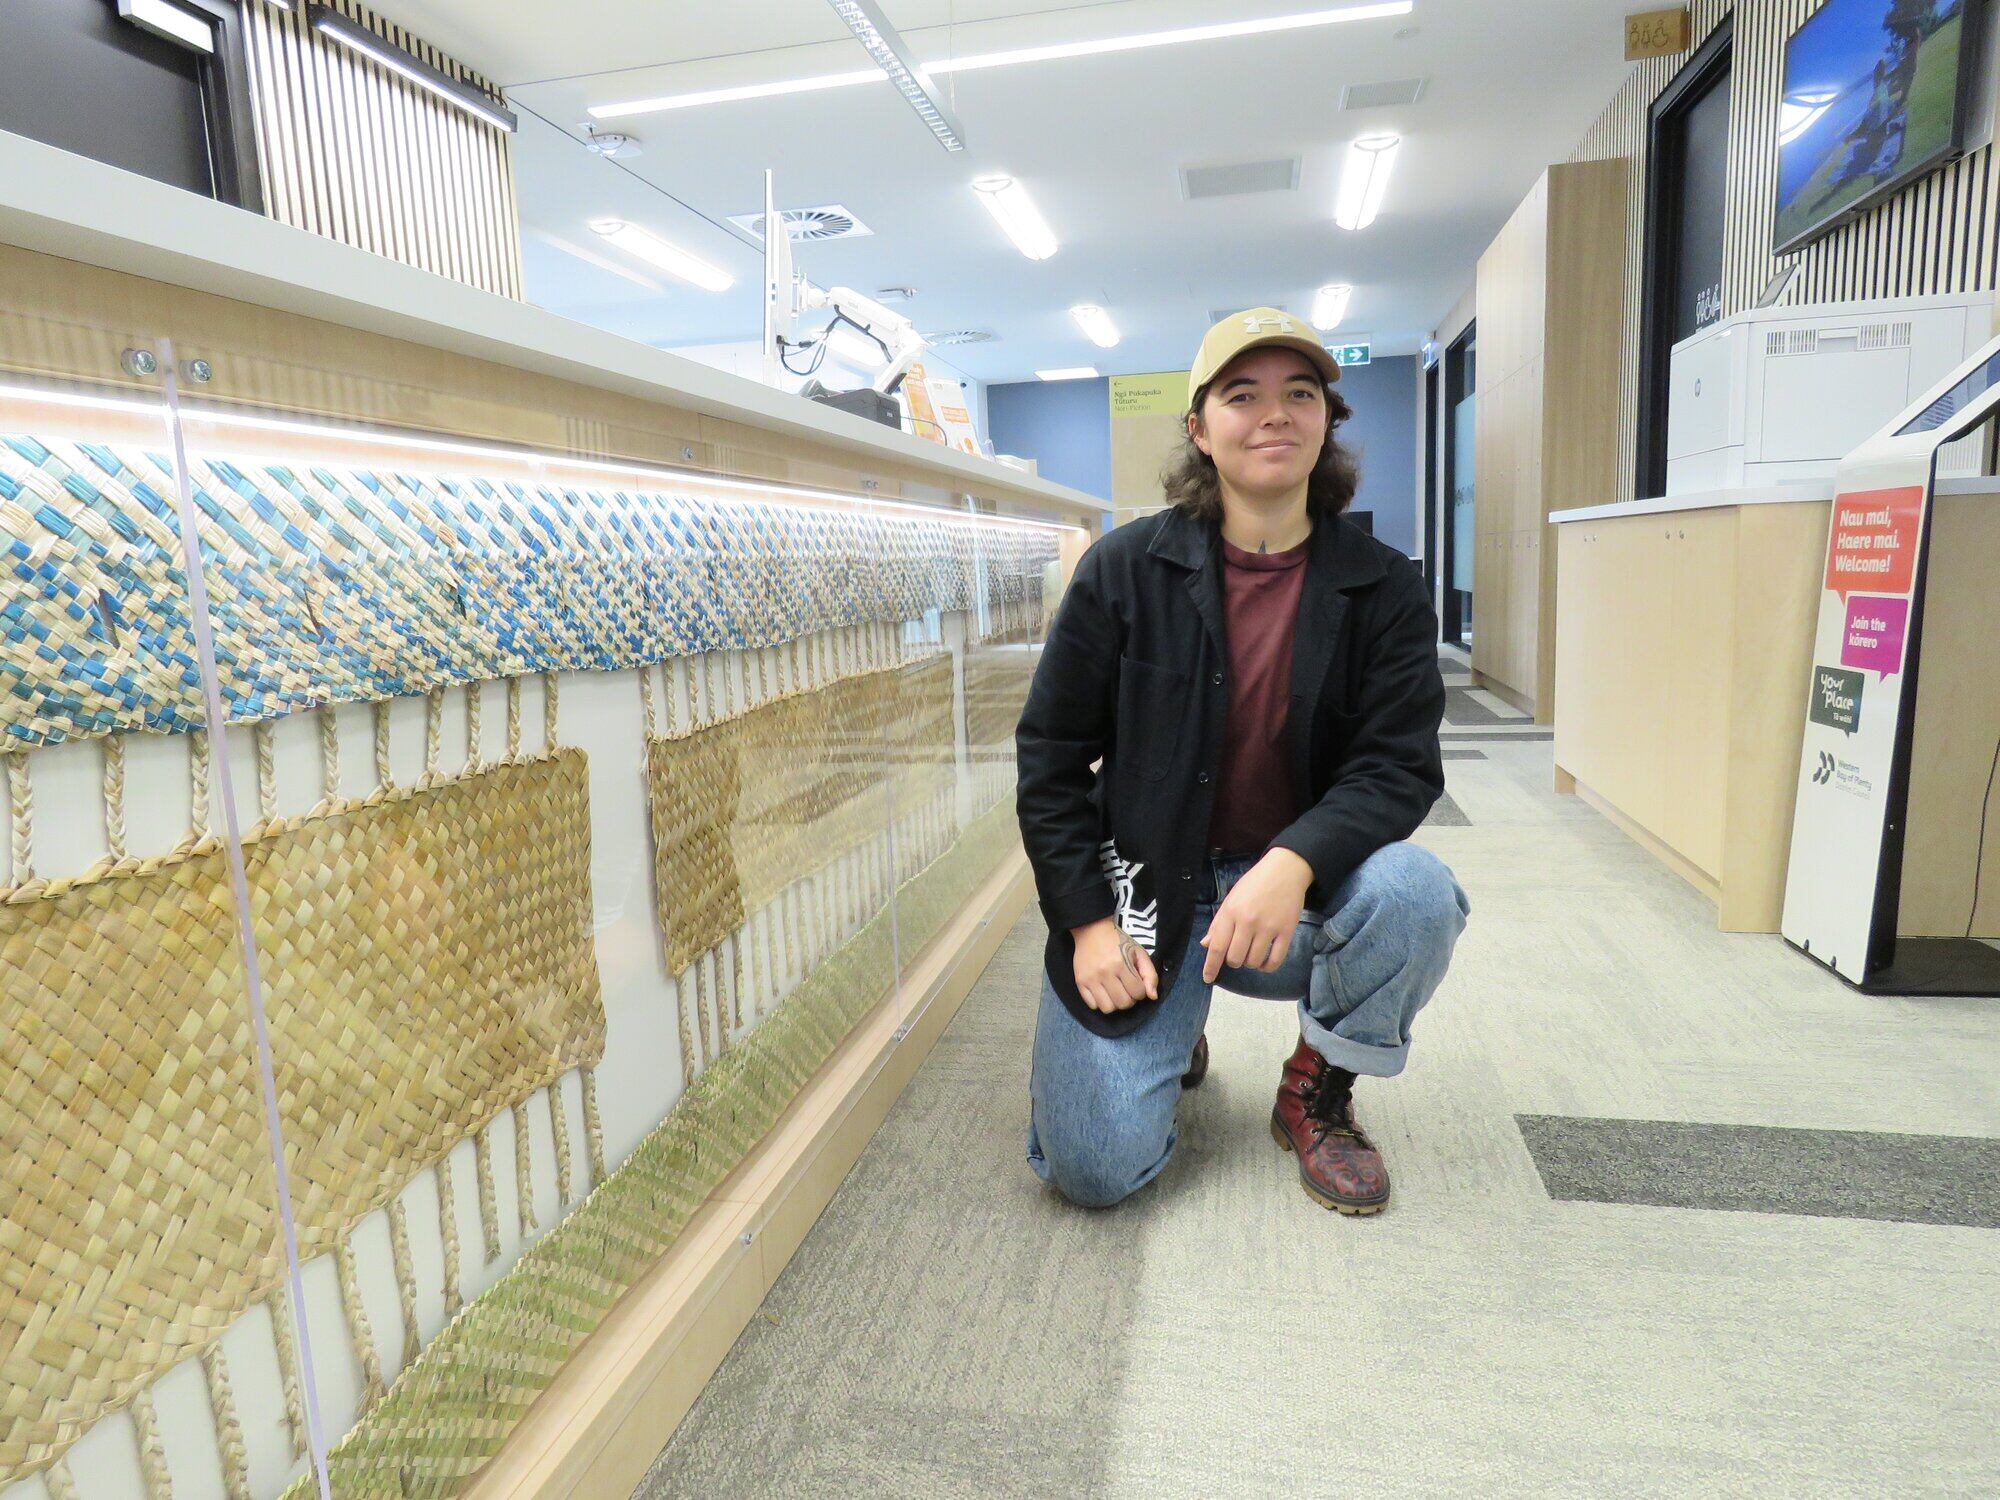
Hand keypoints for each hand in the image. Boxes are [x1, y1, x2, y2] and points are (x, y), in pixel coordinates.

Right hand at [1070, 917, 1158, 1013]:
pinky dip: (1099, 1002)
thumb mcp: (1139, 953)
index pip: (1138, 993)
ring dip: (1115, 1003)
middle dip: (1129, 999)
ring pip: (1107, 1008)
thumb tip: (1152, 996)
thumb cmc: (1119, 941)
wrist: (1092, 929)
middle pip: (1123, 1003)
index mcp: (1122, 964)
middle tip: (1126, 988)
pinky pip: (1092, 1005)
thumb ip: (1150, 974)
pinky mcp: (1080, 982)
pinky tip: (1103, 991)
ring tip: (1115, 992)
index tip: (1136, 983)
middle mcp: (1105, 973)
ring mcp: (1091, 978)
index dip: (1140, 991)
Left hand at [1200, 848, 1312, 982]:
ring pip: (1253, 961)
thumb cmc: (1255, 884)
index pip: (1217, 947)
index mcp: (1231, 912)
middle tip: (1237, 952)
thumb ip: (1218, 923)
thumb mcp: (1231, 899)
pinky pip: (1275, 961)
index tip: (1208, 978)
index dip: (1211, 966)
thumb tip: (1206, 945)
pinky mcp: (1286, 932)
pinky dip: (1266, 967)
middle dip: (1233, 961)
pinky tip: (1264, 962)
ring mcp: (1268, 927)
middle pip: (1235, 958)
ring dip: (1250, 963)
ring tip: (1252, 952)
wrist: (1285, 870)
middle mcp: (1248, 922)